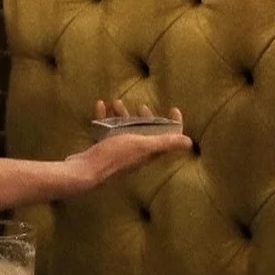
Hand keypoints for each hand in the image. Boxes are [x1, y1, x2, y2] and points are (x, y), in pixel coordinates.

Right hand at [65, 97, 191, 192]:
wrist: (84, 172)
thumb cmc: (114, 157)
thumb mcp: (141, 145)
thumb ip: (164, 143)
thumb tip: (190, 142)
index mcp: (147, 152)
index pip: (167, 138)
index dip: (174, 123)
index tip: (174, 109)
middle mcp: (135, 153)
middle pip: (145, 133)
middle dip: (144, 117)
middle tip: (142, 106)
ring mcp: (118, 152)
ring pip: (124, 130)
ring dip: (122, 115)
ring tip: (116, 102)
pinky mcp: (102, 150)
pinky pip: (105, 130)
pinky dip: (103, 117)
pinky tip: (100, 106)